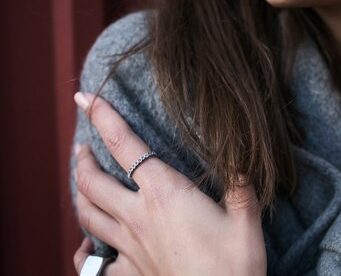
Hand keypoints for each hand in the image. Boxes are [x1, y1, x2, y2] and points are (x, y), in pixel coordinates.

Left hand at [72, 93, 266, 275]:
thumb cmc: (234, 266)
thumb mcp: (246, 217)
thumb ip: (239, 181)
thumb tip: (240, 151)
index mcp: (165, 193)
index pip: (124, 145)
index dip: (102, 117)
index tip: (85, 98)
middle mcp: (138, 216)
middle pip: (92, 181)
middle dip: (82, 158)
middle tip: (82, 145)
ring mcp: (129, 247)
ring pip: (87, 215)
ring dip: (79, 192)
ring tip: (81, 178)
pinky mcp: (131, 274)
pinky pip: (95, 264)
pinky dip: (85, 252)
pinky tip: (86, 247)